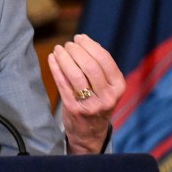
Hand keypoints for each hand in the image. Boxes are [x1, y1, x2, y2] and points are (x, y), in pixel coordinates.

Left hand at [47, 34, 124, 153]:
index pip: (105, 59)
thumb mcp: (107, 86)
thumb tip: (85, 41)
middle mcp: (107, 96)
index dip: (90, 45)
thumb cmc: (97, 102)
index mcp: (118, 87)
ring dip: (65, 57)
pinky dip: (56, 68)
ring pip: (76, 74)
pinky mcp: (74, 109)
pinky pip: (63, 84)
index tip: (80, 38)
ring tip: (59, 49)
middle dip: (76, 50)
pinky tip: (52, 58)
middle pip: (90, 66)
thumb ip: (100, 66)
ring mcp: (91, 104)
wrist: (90, 133)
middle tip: (68, 44)